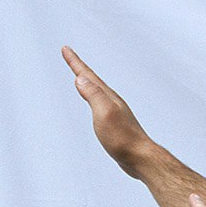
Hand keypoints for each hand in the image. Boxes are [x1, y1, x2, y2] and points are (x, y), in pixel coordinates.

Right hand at [61, 45, 155, 175]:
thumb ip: (93, 95)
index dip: (75, 62)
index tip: (65, 48)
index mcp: (107, 97)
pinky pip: (100, 104)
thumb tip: (80, 79)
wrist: (140, 158)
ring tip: (80, 75)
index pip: (88, 75)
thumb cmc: (123, 138)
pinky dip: (93, 97)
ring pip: (97, 91)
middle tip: (69, 55)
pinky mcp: (115, 124)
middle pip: (92, 80)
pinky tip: (94, 101)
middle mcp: (111, 101)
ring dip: (87, 81)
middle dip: (79, 67)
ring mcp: (114, 112)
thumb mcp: (104, 113)